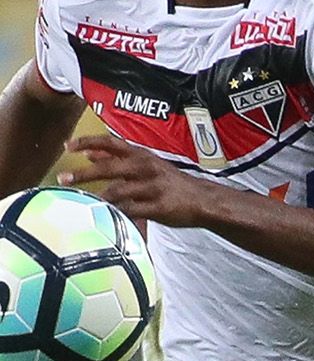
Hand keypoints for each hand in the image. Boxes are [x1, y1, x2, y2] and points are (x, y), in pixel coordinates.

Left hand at [59, 136, 204, 226]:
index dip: (89, 142)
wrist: (203, 200)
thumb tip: (90, 153)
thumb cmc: (170, 182)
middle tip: (63, 179)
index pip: (112, 143)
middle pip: (111, 167)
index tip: (68, 146)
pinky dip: (115, 214)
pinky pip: (131, 211)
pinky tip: (103, 217)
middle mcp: (146, 168)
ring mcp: (153, 188)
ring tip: (81, 203)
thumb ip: (118, 159)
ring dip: (97, 197)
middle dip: (84, 174)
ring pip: (118, 191)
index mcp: (142, 155)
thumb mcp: (146, 164)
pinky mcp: (158, 207)